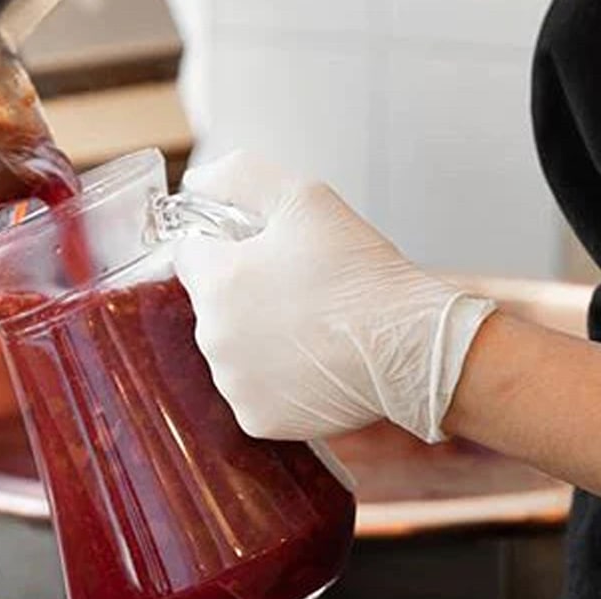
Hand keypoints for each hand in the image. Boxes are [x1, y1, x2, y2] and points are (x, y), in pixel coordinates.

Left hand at [174, 151, 496, 443]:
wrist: (408, 344)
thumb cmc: (361, 272)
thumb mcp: (302, 197)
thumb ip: (238, 176)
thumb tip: (196, 181)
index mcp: (216, 282)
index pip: (191, 255)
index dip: (229, 248)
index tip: (268, 255)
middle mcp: (214, 339)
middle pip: (212, 307)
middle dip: (244, 296)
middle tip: (301, 291)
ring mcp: (234, 384)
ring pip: (232, 352)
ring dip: (258, 340)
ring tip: (311, 329)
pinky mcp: (258, 419)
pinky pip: (253, 393)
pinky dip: (276, 382)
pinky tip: (312, 364)